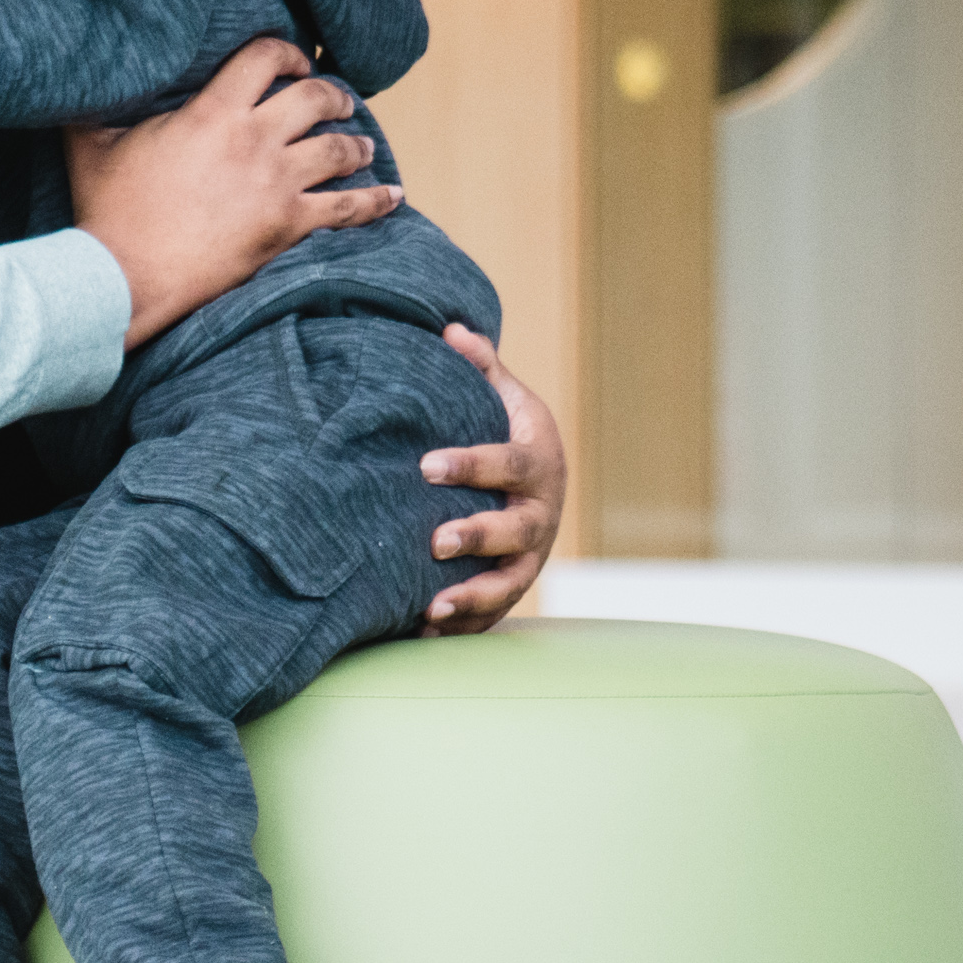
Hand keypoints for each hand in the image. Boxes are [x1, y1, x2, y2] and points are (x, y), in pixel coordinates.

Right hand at [65, 37, 395, 352]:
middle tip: (338, 99)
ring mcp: (276, 185)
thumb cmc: (106, 212)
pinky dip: (376, 201)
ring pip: (339, 149)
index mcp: (213, 112)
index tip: (296, 62)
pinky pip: (348, 209)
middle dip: (334, 94)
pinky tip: (393, 197)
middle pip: (315, 98)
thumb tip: (77, 74)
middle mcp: (254, 140)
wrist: (125, 278)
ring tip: (363, 146)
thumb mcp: (91, 144)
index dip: (288, 52)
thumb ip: (92, 104)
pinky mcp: (288, 227)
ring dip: (357, 143)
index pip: (266, 56)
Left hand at [417, 324, 565, 635]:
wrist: (540, 487)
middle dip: (476, 537)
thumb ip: (481, 369)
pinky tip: (422, 632)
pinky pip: (491, 614)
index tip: (426, 464)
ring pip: (508, 584)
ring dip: (472, 597)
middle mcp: (541, 516)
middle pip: (514, 531)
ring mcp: (529, 558)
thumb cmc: (511, 434)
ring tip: (432, 607)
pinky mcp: (511, 589)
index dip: (471, 464)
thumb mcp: (505, 399)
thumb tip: (450, 330)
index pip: (509, 464)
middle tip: (434, 541)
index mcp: (539, 464)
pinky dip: (462, 627)